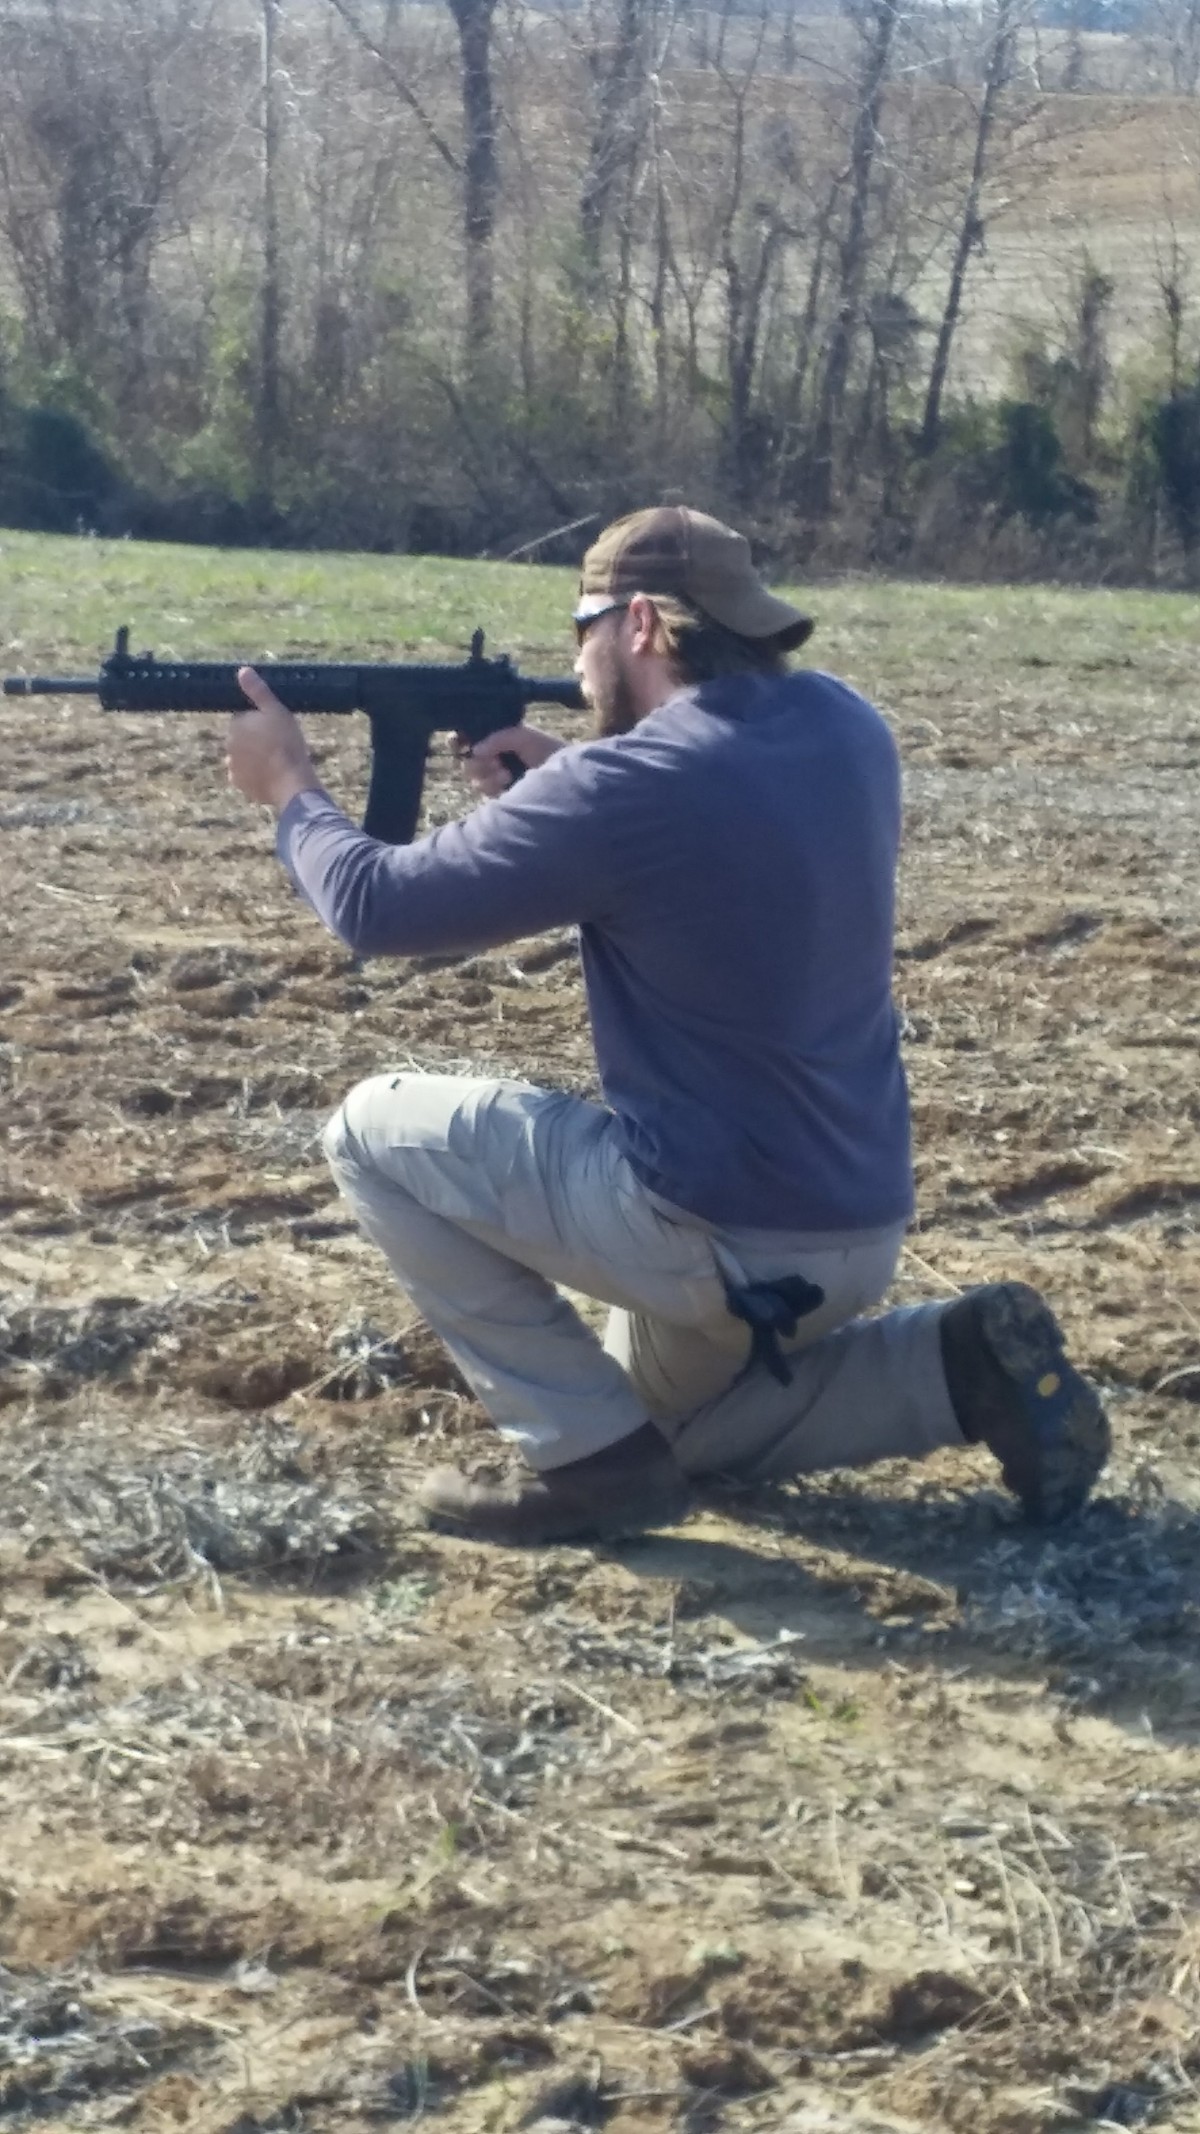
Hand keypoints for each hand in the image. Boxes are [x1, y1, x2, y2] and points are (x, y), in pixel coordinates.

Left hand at [227, 667, 321, 813]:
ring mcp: (233, 767)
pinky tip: (272, 775)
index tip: (276, 729)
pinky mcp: (241, 785)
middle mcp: (229, 745)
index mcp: (236, 724)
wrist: (290, 782)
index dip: (261, 723)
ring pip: (244, 758)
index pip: (244, 719)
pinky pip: (246, 777)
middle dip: (256, 740)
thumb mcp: (276, 710)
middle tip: (279, 745)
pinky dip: (256, 775)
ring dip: (255, 758)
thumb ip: (258, 691)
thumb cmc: (286, 743)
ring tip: (277, 762)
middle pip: (243, 739)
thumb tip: (242, 671)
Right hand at [456, 723, 563, 798]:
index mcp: (497, 740)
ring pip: (473, 778)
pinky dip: (491, 787)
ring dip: (486, 775)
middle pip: (466, 761)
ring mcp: (496, 780)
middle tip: (494, 761)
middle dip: (476, 762)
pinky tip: (507, 783)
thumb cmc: (548, 751)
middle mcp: (494, 760)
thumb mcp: (523, 735)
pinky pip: (482, 793)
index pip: (468, 739)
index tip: (457, 741)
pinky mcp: (500, 798)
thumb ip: (499, 737)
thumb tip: (475, 750)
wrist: (566, 778)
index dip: (458, 740)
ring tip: (506, 773)